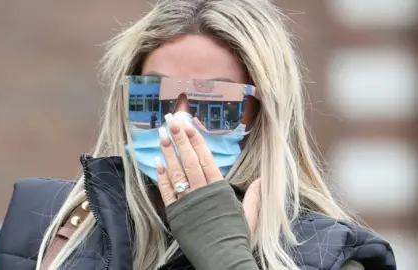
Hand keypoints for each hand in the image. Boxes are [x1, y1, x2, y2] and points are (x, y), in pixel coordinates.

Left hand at [156, 114, 260, 236]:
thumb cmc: (237, 237)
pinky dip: (161, 177)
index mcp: (220, 189)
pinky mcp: (176, 213)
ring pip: (176, 172)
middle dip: (179, 139)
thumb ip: (253, 196)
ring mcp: (188, 201)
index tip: (188, 125)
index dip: (196, 140)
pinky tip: (157, 162)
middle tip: (171, 121)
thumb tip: (261, 180)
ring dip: (168, 152)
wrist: (223, 259)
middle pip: (189, 160)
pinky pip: (166, 192)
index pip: (205, 158)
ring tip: (161, 135)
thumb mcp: (249, 215)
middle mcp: (202, 191)